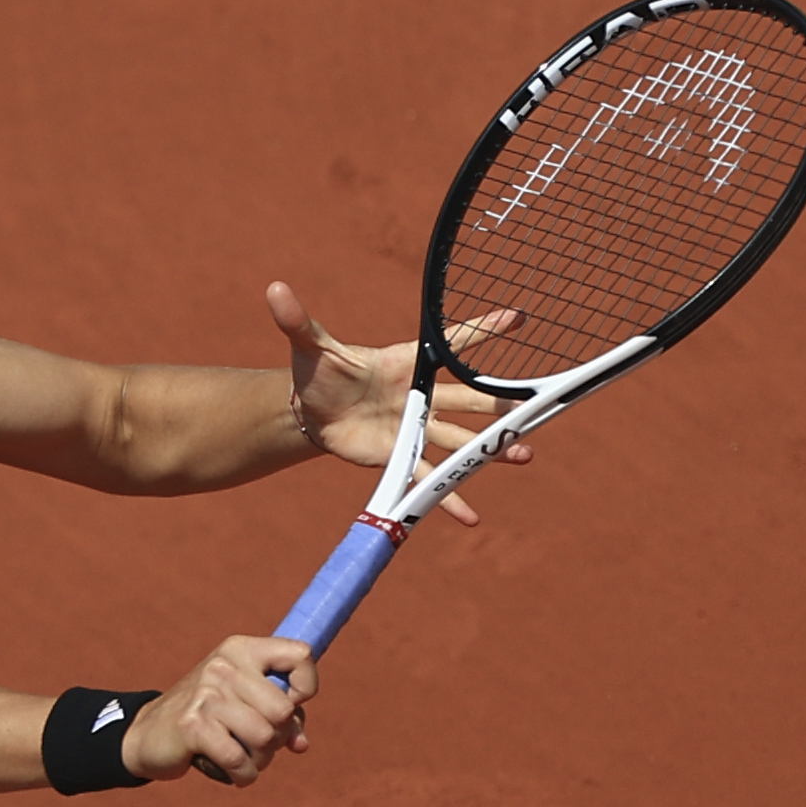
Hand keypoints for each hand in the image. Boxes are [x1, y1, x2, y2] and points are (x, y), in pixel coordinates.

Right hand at [125, 635, 313, 787]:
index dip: (305, 687)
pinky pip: (239, 760)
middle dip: (277, 737)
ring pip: (264, 738)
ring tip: (243, 758)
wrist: (148, 735)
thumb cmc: (208, 719)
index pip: (301, 654)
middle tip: (257, 743)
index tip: (288, 704)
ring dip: (260, 760)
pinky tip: (234, 773)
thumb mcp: (246, 704)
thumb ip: (281, 717)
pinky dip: (243, 775)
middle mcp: (223, 666)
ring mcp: (206, 694)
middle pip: (283, 710)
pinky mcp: (192, 725)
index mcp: (241, 650)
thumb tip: (300, 744)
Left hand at [266, 279, 527, 527]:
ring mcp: (415, 427)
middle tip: (533, 407)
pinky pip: (429, 478)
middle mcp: (419, 394)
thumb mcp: (309, 347)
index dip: (481, 331)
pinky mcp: (402, 455)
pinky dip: (448, 498)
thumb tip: (273, 289)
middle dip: (498, 405)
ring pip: (460, 440)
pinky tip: (469, 517)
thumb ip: (297, 320)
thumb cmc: (320, 374)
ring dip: (490, 450)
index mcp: (405, 362)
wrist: (312, 414)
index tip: (516, 318)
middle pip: (466, 399)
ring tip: (522, 456)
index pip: (449, 344)